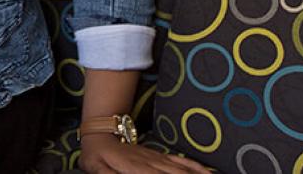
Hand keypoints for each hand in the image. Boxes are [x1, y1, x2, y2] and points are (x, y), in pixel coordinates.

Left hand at [79, 134, 209, 172]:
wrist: (100, 133)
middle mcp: (150, 163)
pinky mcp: (158, 156)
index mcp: (136, 168)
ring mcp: (156, 158)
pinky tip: (206, 171)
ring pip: (182, 169)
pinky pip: (179, 161)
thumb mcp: (96, 168)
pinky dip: (194, 166)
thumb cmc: (96, 155)